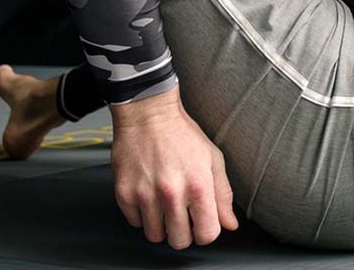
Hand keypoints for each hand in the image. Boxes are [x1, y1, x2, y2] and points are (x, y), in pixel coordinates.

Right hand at [110, 87, 238, 248]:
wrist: (147, 112)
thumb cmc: (180, 132)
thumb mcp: (211, 158)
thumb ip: (223, 194)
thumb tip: (229, 224)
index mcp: (198, 186)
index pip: (207, 235)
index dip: (204, 230)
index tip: (199, 220)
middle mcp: (171, 193)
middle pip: (179, 241)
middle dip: (182, 230)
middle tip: (179, 210)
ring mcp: (145, 194)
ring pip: (155, 235)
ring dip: (160, 224)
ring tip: (161, 201)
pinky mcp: (124, 192)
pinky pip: (134, 222)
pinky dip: (140, 213)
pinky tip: (146, 193)